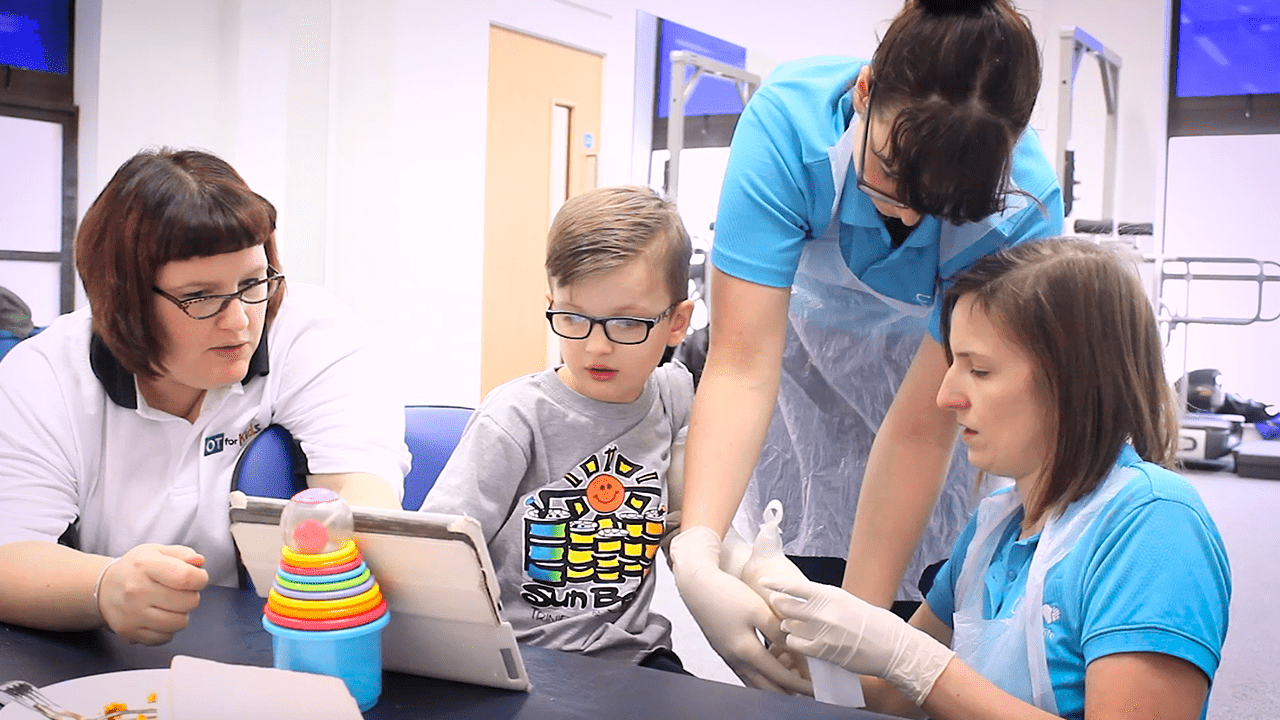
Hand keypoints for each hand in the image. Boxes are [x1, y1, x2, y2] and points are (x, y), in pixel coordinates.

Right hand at [97, 544, 208, 644]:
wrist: (103, 588)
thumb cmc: (137, 568)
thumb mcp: (158, 551)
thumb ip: (183, 554)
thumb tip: (199, 562)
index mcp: (145, 565)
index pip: (186, 578)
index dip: (200, 579)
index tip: (198, 578)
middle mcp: (136, 591)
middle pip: (188, 602)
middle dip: (191, 596)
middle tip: (180, 591)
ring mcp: (132, 614)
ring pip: (179, 623)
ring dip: (181, 614)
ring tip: (170, 604)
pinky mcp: (129, 632)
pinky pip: (165, 637)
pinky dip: (168, 629)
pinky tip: (159, 616)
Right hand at [669, 527, 812, 694]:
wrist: (696, 585)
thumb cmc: (725, 593)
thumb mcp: (758, 609)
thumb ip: (778, 632)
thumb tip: (797, 647)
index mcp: (746, 651)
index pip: (779, 676)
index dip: (800, 683)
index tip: (815, 687)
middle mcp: (736, 659)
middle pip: (767, 686)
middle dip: (789, 690)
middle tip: (807, 690)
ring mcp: (729, 656)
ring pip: (756, 681)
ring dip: (775, 683)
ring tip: (793, 680)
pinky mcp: (725, 650)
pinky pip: (747, 671)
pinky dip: (762, 674)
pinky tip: (771, 665)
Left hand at [762, 575, 952, 704]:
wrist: (891, 646)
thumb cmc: (870, 622)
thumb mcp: (846, 601)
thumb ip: (822, 599)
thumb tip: (800, 595)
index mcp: (830, 594)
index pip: (795, 586)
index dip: (776, 584)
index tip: (762, 581)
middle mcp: (824, 611)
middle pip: (786, 606)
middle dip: (779, 606)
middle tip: (778, 607)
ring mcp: (823, 632)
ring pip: (789, 625)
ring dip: (787, 625)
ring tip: (793, 626)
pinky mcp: (823, 651)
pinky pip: (796, 644)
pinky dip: (794, 642)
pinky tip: (799, 641)